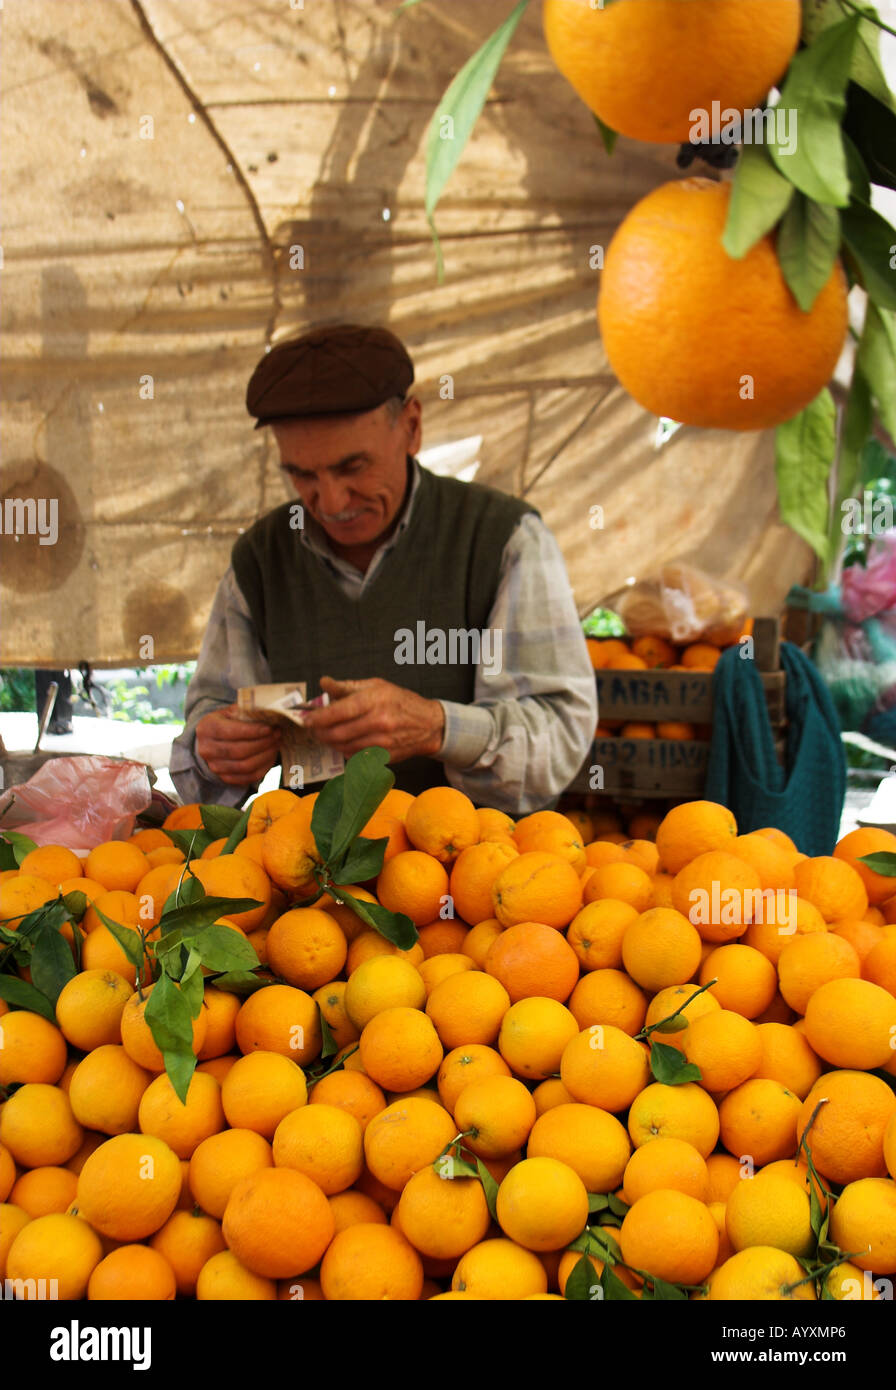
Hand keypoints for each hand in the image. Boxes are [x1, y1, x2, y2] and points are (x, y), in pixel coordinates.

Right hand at [195, 704, 281, 786]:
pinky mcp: (224, 778)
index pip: (231, 732)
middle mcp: (206, 749)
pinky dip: (263, 768)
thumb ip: (246, 712)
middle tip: (277, 734)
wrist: (214, 739)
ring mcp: (214, 766)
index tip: (270, 728)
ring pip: (245, 766)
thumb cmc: (227, 721)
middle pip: (239, 751)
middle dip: (262, 743)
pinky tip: (271, 756)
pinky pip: (248, 777)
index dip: (253, 731)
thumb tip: (269, 715)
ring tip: (276, 744)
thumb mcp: (232, 711)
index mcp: (206, 728)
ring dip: (265, 755)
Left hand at [301, 676, 444, 761]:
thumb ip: (347, 686)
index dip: (318, 718)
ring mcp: (382, 742)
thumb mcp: (376, 686)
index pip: (339, 711)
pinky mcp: (383, 757)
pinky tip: (343, 741)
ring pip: (343, 747)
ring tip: (326, 734)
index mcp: (375, 700)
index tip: (306, 719)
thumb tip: (324, 683)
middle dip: (319, 732)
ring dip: (330, 742)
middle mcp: (379, 722)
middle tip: (312, 729)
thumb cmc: (400, 701)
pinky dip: (344, 750)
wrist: (428, 725)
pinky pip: (354, 756)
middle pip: (337, 733)